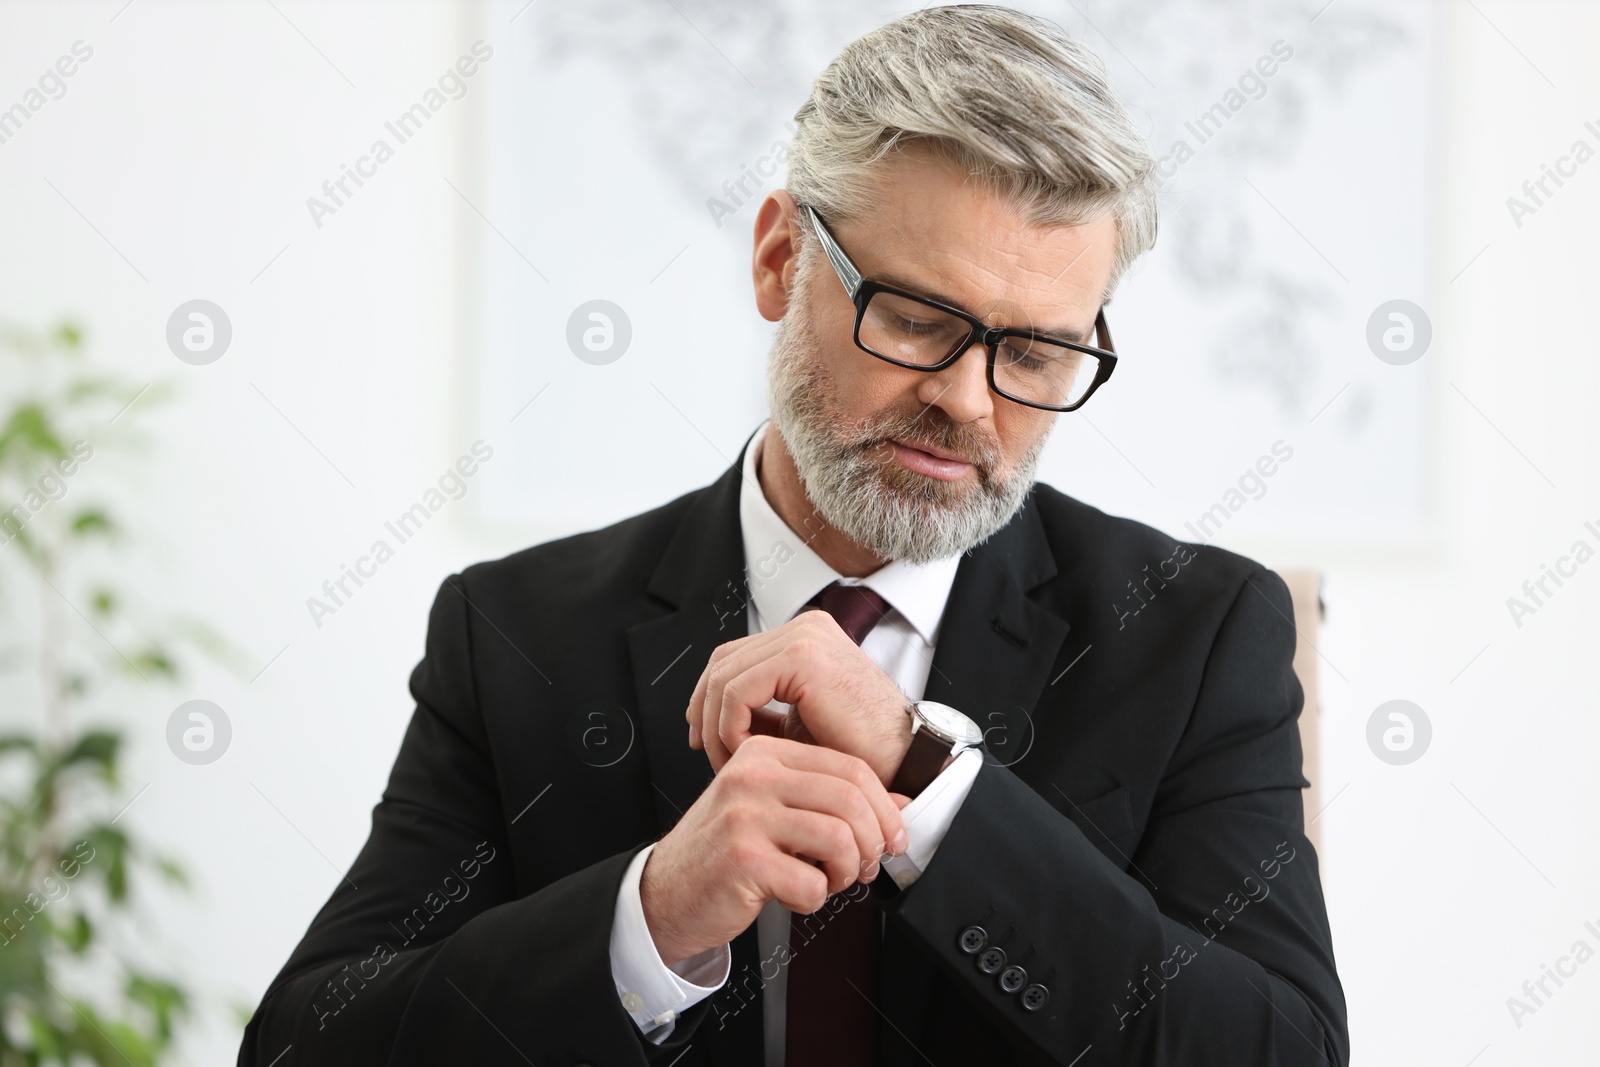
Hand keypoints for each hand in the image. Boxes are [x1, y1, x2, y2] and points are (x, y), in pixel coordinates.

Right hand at [640, 734, 908, 966]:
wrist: (665, 892)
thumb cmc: (725, 852)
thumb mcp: (777, 812)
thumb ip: (830, 803)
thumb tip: (901, 806)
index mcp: (765, 753)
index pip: (849, 767)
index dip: (884, 807)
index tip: (893, 838)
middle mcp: (753, 775)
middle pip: (850, 799)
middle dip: (872, 842)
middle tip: (866, 867)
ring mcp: (745, 815)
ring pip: (839, 838)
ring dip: (847, 872)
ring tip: (829, 881)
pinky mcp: (742, 860)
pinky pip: (812, 883)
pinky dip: (814, 899)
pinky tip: (794, 896)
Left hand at [685, 609, 913, 786]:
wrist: (905, 759)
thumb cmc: (860, 750)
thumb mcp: (799, 723)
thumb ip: (762, 711)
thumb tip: (711, 717)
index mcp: (806, 635)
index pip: (734, 657)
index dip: (708, 698)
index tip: (704, 738)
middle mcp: (805, 626)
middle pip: (722, 661)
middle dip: (705, 710)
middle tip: (705, 751)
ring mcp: (804, 636)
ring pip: (723, 677)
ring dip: (716, 726)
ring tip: (731, 762)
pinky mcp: (803, 656)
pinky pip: (737, 691)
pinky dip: (729, 727)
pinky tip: (746, 754)